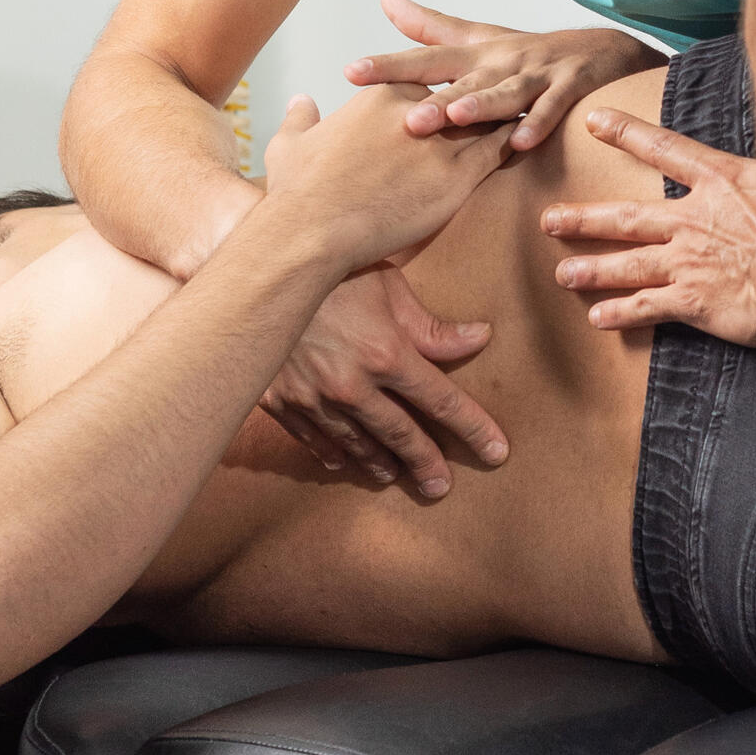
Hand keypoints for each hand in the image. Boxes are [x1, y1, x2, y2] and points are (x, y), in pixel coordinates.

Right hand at [258, 264, 507, 499]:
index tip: (497, 453)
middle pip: (400, 435)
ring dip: (379, 464)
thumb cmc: (335, 266)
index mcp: (387, 354)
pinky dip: (331, 452)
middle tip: (441, 488)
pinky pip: (311, 437)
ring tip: (396, 477)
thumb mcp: (390, 288)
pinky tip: (343, 462)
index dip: (473, 429)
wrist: (259, 267)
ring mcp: (311, 396)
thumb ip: (433, 326)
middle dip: (426, 463)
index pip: (443, 402)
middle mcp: (352, 384)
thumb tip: (480, 338)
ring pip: (355, 443)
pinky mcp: (277, 398)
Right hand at [263, 85, 512, 269]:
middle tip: (498, 96)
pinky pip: (497, 154)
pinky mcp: (458, 178)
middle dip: (476, 99)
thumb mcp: (290, 144)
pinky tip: (527, 142)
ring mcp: (441, 143)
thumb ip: (300, 118)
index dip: (437, 98)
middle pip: (460, 96)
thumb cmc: (299, 192)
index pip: (424, 85)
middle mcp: (417, 110)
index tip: (447, 103)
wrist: (313, 228)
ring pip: (485, 121)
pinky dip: (513, 145)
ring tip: (527, 110)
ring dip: (504, 116)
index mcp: (383, 95)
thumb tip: (300, 101)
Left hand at [345, 0, 663, 152]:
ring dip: (482, 105)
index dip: (388, 66)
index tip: (350, 73)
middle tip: (404, 119)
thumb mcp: (478, 37)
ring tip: (456, 118)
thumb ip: (429, 26)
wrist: (604, 51)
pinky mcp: (571, 88)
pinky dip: (539, 123)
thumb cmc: (531, 52)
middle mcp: (501, 61)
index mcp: (475, 55)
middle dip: (433, 99)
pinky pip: (554, 110)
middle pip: (463, 81)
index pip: (424, 60)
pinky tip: (522, 142)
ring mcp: (537, 74)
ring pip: (506, 93)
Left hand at [542, 110, 755, 346]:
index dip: (628, 133)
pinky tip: (597, 318)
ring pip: (628, 264)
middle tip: (549, 219)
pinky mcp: (693, 300)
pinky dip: (620, 313)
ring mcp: (688, 262)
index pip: (664, 150)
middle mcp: (692, 221)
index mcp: (719, 183)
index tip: (594, 120)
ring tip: (563, 273)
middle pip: (627, 217)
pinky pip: (647, 307)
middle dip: (586, 217)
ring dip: (593, 269)